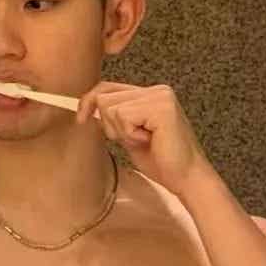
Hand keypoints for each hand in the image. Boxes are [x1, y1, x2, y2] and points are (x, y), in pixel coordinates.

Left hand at [75, 81, 214, 198]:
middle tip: (134, 139)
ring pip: (112, 108)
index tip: (80, 119)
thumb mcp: (128, 136)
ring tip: (144, 140)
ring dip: (122, 132)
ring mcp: (160, 96)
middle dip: (110, 125)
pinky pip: (124, 116)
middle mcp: (157, 90)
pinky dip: (130, 134)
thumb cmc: (161, 161)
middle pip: (105, 97)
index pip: (108, 88)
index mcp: (150, 94)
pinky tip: (149, 140)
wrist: (185, 177)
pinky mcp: (161, 107)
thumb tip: (88, 108)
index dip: (89, 102)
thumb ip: (114, 120)